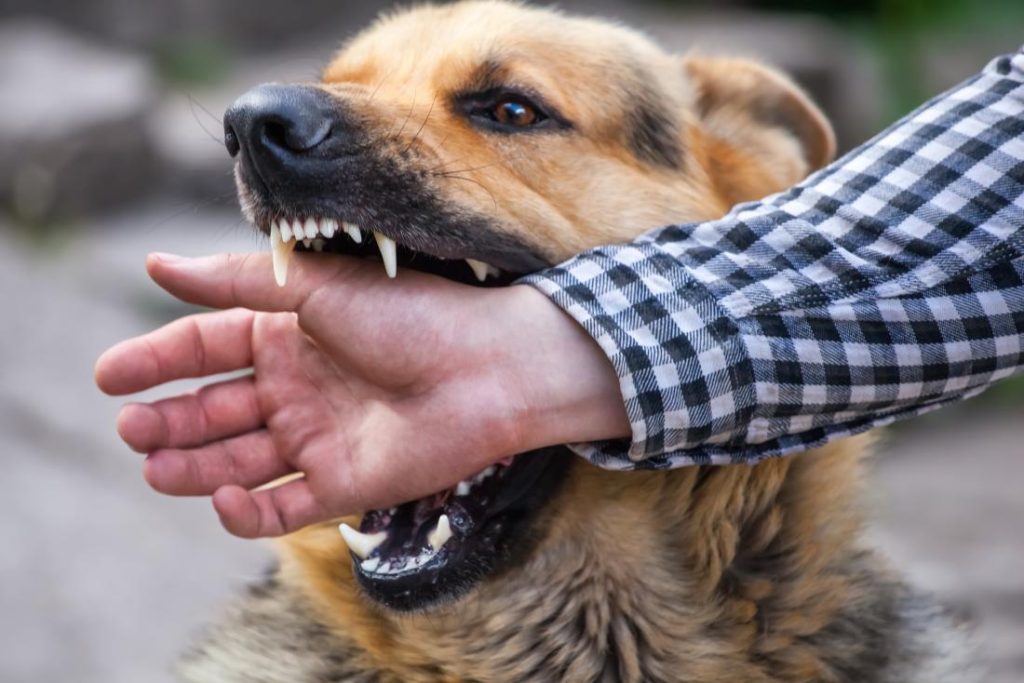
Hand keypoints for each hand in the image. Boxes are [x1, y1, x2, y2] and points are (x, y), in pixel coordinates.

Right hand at [95, 252, 628, 537]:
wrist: (490, 367)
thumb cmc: (411, 314)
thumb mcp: (315, 286)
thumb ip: (236, 283)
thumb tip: (155, 265)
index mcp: (288, 334)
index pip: (206, 347)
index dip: (156, 361)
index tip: (108, 376)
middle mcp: (297, 387)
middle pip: (214, 408)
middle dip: (169, 419)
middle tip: (131, 429)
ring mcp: (318, 437)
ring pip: (238, 458)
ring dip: (193, 465)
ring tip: (153, 465)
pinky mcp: (344, 484)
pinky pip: (283, 506)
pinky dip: (248, 510)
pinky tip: (222, 497)